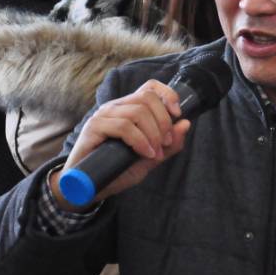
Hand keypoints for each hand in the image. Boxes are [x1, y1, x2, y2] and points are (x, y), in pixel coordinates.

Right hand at [50, 79, 191, 209]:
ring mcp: (104, 115)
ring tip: (155, 153)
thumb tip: (186, 124)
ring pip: (138, 112)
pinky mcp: (94, 127)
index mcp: (129, 108)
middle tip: (165, 144)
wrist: (89, 187)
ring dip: (153, 134)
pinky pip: (124, 126)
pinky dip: (140, 140)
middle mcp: (116, 107)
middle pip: (148, 98)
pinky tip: (145, 153)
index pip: (150, 87)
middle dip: (164, 121)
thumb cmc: (117, 170)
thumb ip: (168, 145)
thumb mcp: (149, 158)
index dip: (168, 95)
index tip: (177, 113)